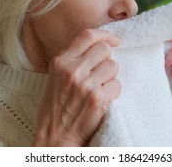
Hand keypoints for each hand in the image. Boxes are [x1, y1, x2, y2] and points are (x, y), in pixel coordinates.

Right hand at [33, 29, 121, 145]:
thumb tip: (100, 45)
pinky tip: (102, 100)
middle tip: (101, 74)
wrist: (55, 136)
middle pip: (104, 49)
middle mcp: (72, 69)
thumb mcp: (56, 76)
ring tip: (99, 89)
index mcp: (60, 61)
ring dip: (110, 78)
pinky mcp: (97, 98)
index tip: (114, 40)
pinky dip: (113, 93)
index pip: (87, 35)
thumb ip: (73, 59)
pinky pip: (117, 85)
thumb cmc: (56, 107)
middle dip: (107, 60)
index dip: (105, 35)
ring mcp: (85, 84)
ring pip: (113, 66)